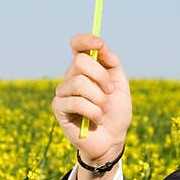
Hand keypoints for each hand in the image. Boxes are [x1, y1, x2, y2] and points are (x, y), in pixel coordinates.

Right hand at [52, 34, 132, 166]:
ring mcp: (63, 92)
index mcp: (86, 68)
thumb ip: (112, 63)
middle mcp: (71, 76)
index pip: (77, 45)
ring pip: (79, 82)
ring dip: (99, 98)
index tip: (100, 45)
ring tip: (103, 110)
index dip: (86, 40)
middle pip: (81, 61)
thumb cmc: (116, 112)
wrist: (112, 140)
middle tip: (110, 91)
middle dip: (101, 77)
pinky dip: (93, 111)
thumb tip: (101, 46)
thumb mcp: (120, 84)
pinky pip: (76, 102)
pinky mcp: (58, 108)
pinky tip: (96, 120)